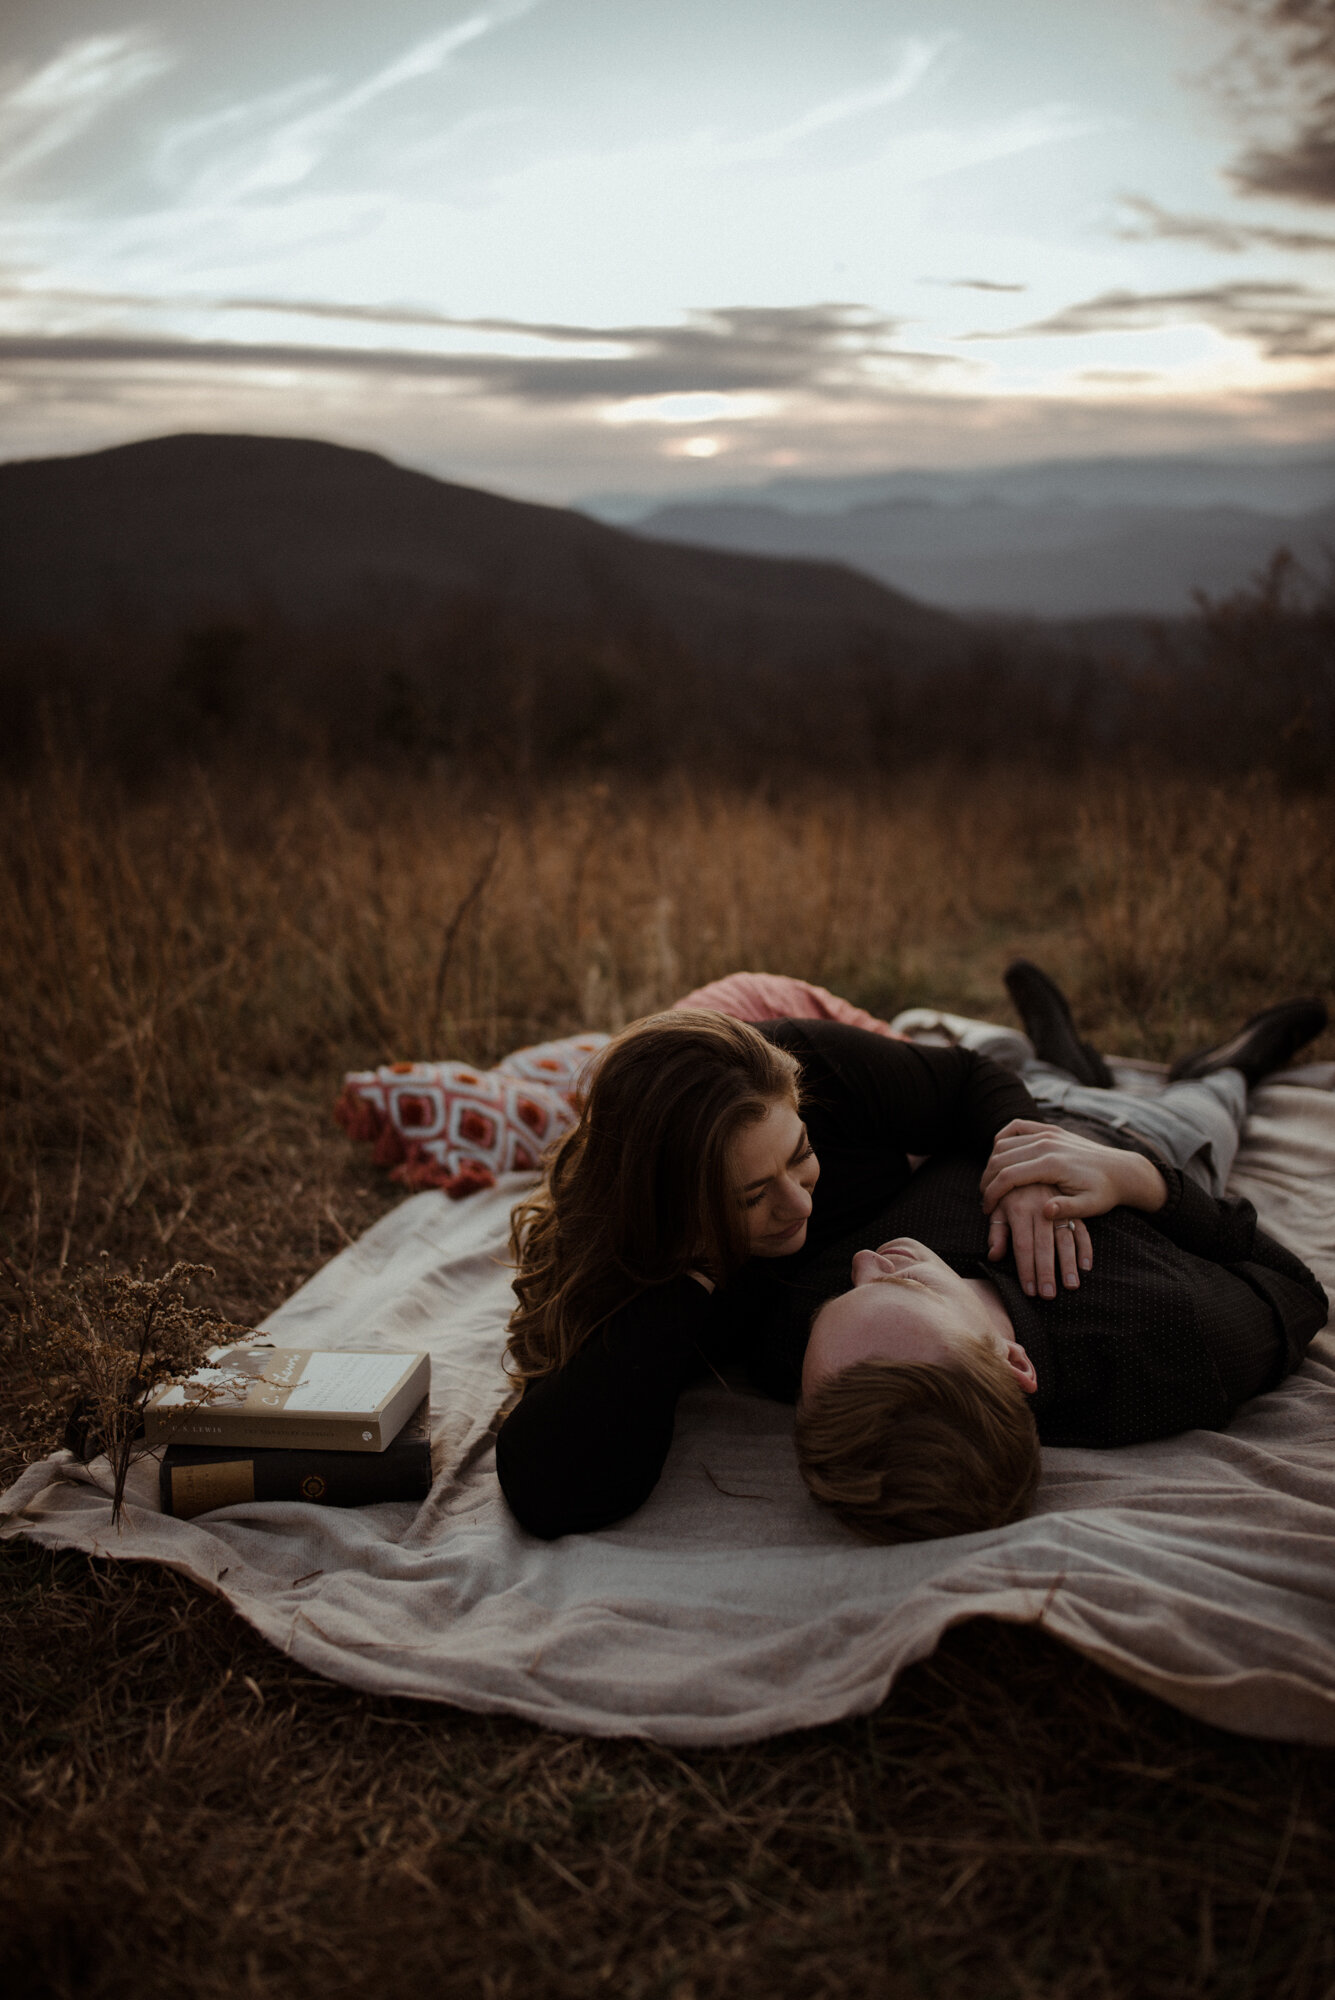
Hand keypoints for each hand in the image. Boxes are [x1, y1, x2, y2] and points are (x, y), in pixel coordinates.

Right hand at [981, 1119, 1166, 1222]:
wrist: (1122, 1170)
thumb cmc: (1105, 1193)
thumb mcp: (1090, 1207)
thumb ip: (1067, 1210)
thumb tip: (1044, 1212)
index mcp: (1053, 1164)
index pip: (1009, 1176)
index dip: (992, 1193)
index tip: (986, 1209)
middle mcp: (1047, 1144)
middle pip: (1001, 1158)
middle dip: (987, 1179)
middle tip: (984, 1198)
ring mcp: (1048, 1133)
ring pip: (1005, 1143)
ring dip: (992, 1163)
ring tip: (990, 1183)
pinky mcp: (1050, 1129)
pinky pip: (1017, 1126)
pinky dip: (1003, 1138)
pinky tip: (998, 1154)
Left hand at [986, 1184, 1092, 1298]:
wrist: (1031, 1162)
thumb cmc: (1011, 1192)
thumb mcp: (999, 1206)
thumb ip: (996, 1231)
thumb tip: (994, 1256)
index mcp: (1019, 1209)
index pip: (1022, 1245)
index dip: (1026, 1269)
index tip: (1030, 1291)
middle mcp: (1040, 1209)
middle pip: (1043, 1245)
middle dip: (1046, 1272)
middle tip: (1049, 1295)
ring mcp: (1059, 1208)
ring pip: (1065, 1239)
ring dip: (1068, 1264)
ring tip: (1071, 1286)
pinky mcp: (1073, 1208)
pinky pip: (1082, 1229)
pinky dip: (1085, 1248)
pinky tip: (1086, 1266)